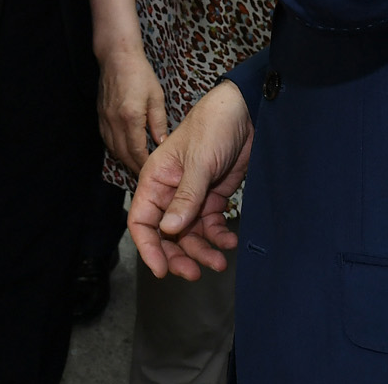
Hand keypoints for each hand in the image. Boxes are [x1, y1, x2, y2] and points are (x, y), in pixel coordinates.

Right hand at [97, 44, 168, 174]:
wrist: (117, 57)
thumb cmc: (139, 73)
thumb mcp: (156, 97)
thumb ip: (158, 122)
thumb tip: (161, 143)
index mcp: (130, 117)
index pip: (137, 151)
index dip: (144, 165)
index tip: (152, 173)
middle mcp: (114, 121)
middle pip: (122, 154)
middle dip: (134, 167)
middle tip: (145, 176)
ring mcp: (104, 119)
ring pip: (112, 149)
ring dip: (124, 160)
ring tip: (136, 167)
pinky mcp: (100, 115)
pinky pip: (107, 139)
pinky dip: (115, 149)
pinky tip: (124, 150)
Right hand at [129, 79, 250, 280]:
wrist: (246, 114)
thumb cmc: (213, 127)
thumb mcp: (199, 162)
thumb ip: (185, 198)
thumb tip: (169, 231)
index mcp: (156, 180)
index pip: (142, 220)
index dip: (148, 247)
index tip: (161, 270)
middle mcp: (170, 192)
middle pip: (166, 234)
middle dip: (178, 255)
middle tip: (194, 273)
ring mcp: (192, 196)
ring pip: (190, 235)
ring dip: (202, 251)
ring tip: (219, 261)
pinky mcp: (212, 198)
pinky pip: (211, 225)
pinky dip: (219, 236)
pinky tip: (229, 241)